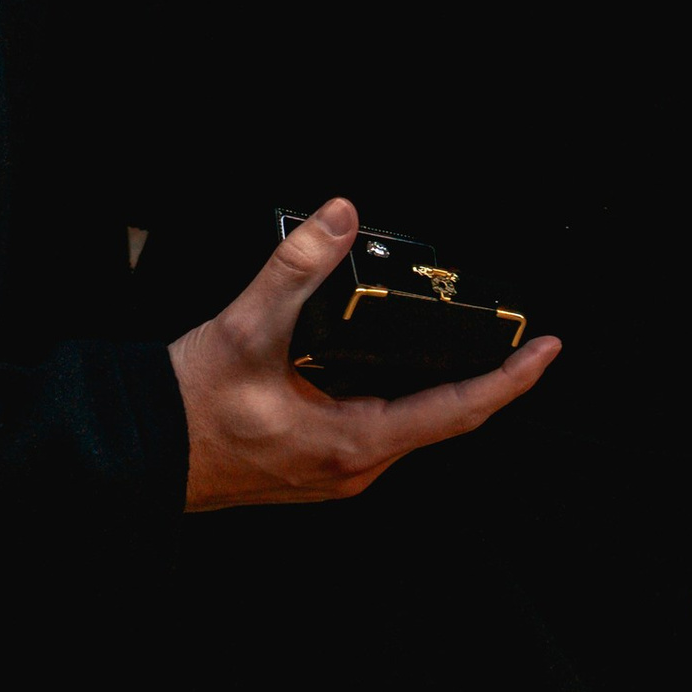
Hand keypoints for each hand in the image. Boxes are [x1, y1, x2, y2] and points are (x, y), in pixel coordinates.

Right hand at [170, 200, 559, 512]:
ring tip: (457, 342)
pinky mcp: (318, 462)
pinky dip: (395, 390)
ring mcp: (337, 471)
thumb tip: (339, 220)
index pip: (458, 411)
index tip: (548, 350)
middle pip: (442, 418)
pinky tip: (381, 361)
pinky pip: (377, 424)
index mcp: (354, 442)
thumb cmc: (192, 408)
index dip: (511, 379)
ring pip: (408, 422)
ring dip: (436, 383)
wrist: (143, 451)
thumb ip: (296, 269)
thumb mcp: (246, 330)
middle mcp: (355, 467)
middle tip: (515, 337)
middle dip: (481, 376)